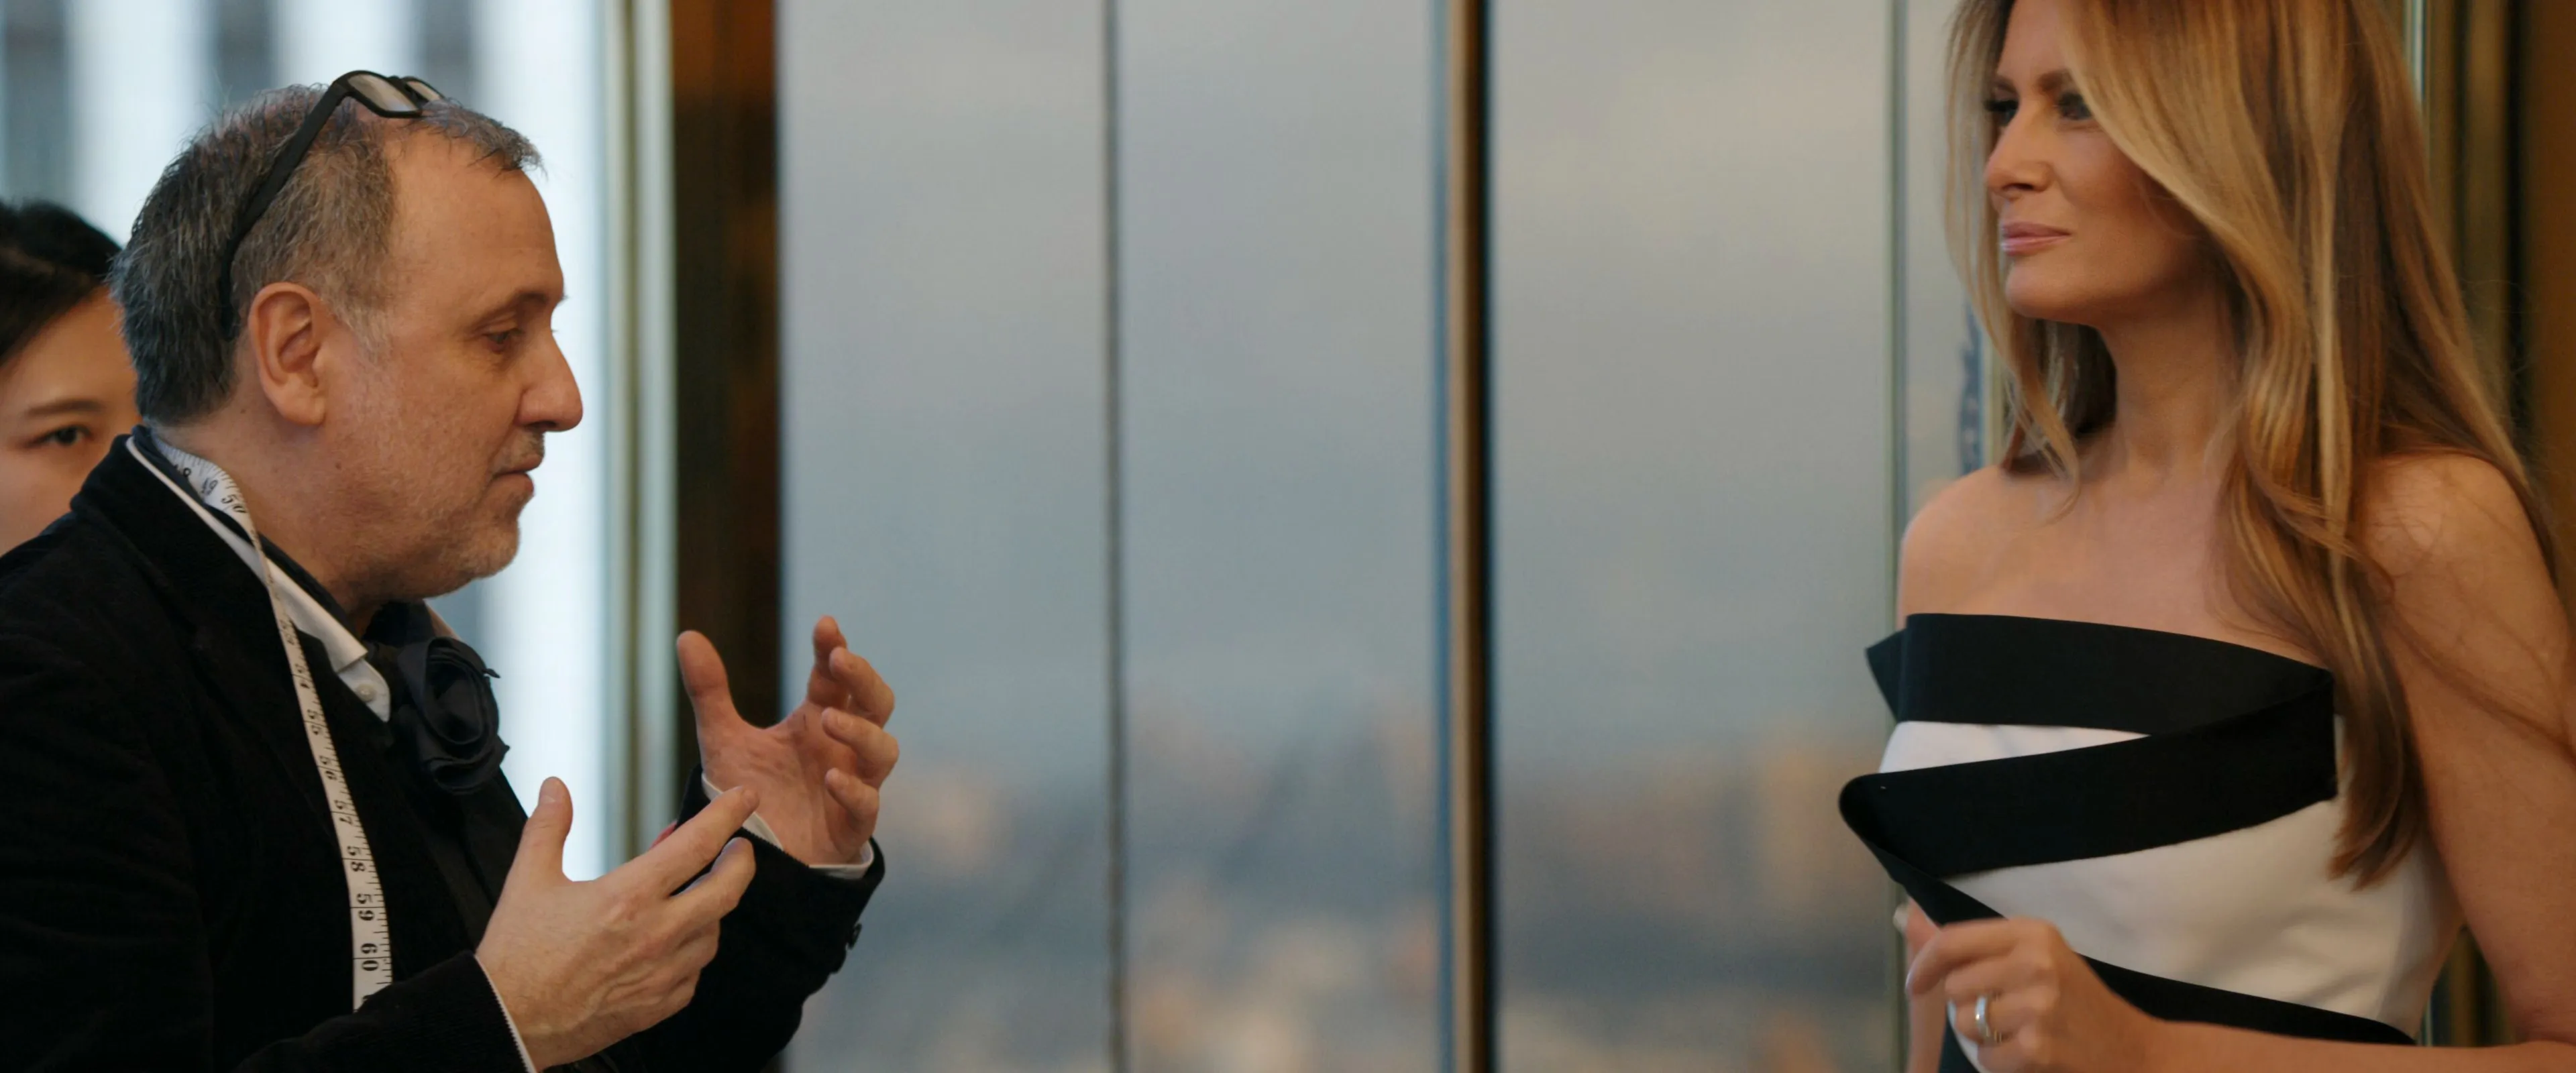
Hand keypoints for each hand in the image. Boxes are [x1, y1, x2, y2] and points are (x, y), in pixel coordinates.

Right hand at [476, 778, 760, 1068]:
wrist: (507, 1024)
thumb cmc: (517, 956)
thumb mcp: (527, 880)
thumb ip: (548, 827)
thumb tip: (555, 788)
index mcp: (628, 897)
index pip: (697, 844)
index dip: (727, 814)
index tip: (744, 797)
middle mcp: (655, 934)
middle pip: (727, 889)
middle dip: (741, 860)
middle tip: (738, 846)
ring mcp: (662, 973)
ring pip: (713, 931)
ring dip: (712, 906)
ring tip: (697, 892)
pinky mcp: (659, 1005)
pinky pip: (694, 971)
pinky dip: (693, 949)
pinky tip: (677, 939)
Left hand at [681, 616, 897, 865]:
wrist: (751, 854)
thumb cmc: (749, 792)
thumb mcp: (723, 739)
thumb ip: (710, 691)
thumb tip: (687, 635)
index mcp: (816, 720)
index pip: (835, 677)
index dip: (834, 649)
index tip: (824, 625)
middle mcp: (841, 748)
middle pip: (876, 704)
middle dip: (864, 678)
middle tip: (840, 659)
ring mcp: (852, 785)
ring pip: (883, 751)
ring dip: (862, 731)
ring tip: (829, 720)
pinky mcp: (851, 826)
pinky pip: (867, 805)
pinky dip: (854, 789)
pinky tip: (832, 777)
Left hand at [1907, 917, 2161, 1071]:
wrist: (2133, 1050)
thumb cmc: (2076, 1001)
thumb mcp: (2036, 957)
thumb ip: (1975, 945)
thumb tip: (1910, 920)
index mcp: (2032, 933)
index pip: (1953, 941)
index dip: (1923, 964)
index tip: (1915, 983)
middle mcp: (2035, 963)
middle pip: (1954, 987)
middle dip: (1968, 1005)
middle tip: (2005, 1011)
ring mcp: (2037, 1006)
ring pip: (1965, 1023)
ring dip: (1982, 1036)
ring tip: (2019, 1032)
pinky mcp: (2037, 1047)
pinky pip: (1984, 1058)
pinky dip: (1998, 1063)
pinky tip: (2028, 1054)